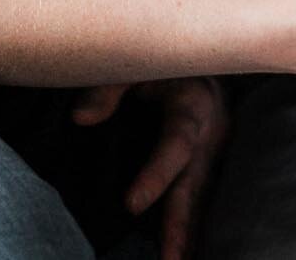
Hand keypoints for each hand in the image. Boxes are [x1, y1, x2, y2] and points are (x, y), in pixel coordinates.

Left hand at [74, 77, 228, 259]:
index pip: (176, 146)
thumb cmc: (164, 59)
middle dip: (180, 226)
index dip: (156, 176)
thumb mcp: (137, 60)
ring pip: (202, 198)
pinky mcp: (211, 163)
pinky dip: (194, 224)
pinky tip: (184, 249)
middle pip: (194, 185)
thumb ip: (109, 86)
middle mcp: (210, 134)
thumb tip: (81, 119)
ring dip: (189, 233)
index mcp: (193, 106)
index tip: (131, 206)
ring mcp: (214, 152)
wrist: (206, 54)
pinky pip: (202, 197)